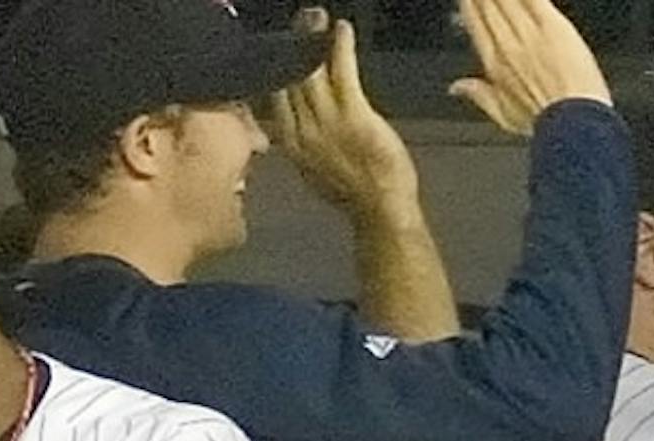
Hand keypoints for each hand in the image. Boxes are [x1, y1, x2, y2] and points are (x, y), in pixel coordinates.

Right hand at [271, 13, 419, 218]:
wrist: (381, 209)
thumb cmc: (354, 193)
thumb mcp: (313, 168)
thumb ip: (300, 142)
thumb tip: (290, 123)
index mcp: (289, 141)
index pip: (273, 93)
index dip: (275, 65)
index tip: (279, 45)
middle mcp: (301, 128)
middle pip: (289, 75)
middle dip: (292, 44)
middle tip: (300, 20)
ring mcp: (326, 121)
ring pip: (311, 70)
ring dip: (313, 38)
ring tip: (317, 18)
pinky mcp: (354, 116)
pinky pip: (342, 72)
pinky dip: (340, 47)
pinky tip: (342, 30)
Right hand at [450, 0, 611, 135]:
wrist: (572, 123)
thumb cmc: (546, 124)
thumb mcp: (506, 117)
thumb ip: (480, 96)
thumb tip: (457, 88)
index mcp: (494, 64)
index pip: (475, 23)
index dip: (470, 4)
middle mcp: (507, 44)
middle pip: (488, 5)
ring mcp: (529, 33)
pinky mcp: (553, 26)